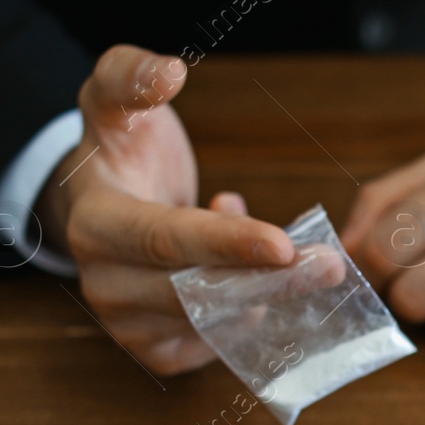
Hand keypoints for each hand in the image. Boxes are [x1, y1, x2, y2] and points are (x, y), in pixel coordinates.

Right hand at [36, 45, 294, 374]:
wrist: (102, 209)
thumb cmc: (122, 155)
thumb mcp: (116, 102)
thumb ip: (132, 76)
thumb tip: (169, 72)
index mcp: (95, 225)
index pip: (165, 241)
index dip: (226, 244)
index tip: (284, 244)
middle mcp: (106, 284)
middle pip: (197, 294)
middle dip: (269, 282)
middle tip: (329, 265)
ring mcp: (129, 326)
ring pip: (214, 325)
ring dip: (268, 298)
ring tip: (301, 262)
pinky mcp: (157, 352)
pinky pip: (218, 347)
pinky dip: (250, 318)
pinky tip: (254, 282)